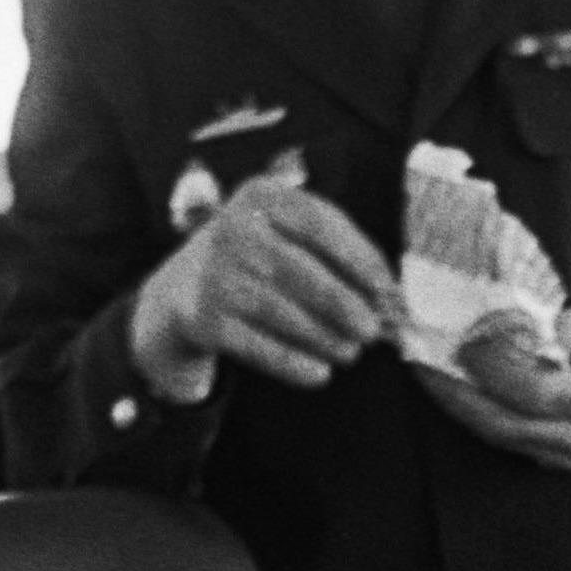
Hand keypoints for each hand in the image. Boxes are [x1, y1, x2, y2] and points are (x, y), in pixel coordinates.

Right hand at [131, 164, 396, 397]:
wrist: (182, 288)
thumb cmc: (255, 259)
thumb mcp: (285, 233)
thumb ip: (333, 253)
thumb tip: (387, 298)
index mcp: (262, 196)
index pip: (320, 223)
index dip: (360, 258)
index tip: (388, 289)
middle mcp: (233, 228)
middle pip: (301, 271)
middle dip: (344, 305)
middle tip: (372, 330)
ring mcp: (215, 273)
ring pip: (281, 311)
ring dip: (324, 337)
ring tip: (350, 352)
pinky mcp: (204, 318)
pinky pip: (257, 346)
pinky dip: (293, 363)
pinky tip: (319, 373)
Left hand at [435, 298, 570, 471]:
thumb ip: (570, 326)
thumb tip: (518, 330)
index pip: (534, 391)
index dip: (493, 367)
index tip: (463, 338)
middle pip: (504, 423)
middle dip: (454, 391)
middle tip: (419, 357)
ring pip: (500, 436)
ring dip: (458, 406)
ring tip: (426, 371)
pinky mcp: (559, 460)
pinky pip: (509, 440)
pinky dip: (477, 414)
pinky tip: (455, 388)